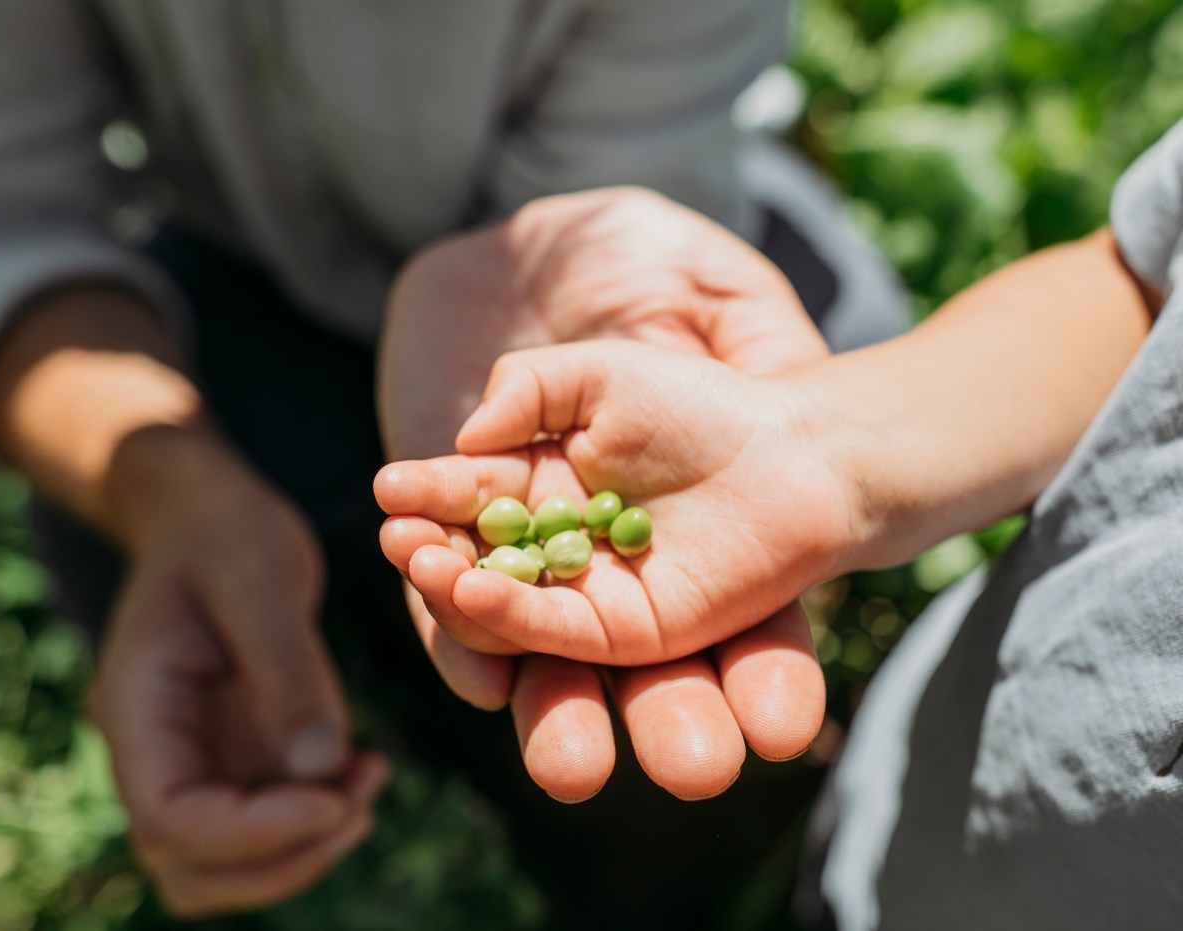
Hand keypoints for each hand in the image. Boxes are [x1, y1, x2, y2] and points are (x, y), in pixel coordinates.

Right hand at [86, 429, 387, 916]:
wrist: (211, 518)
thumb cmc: (226, 532)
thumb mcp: (261, 577)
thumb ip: (288, 671)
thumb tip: (320, 770)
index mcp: (138, 708)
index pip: (171, 817)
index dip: (253, 832)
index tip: (334, 799)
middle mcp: (156, 751)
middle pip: (186, 867)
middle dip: (277, 860)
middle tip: (355, 807)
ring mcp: (194, 762)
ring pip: (224, 866)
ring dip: (301, 851)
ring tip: (367, 786)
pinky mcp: (235, 760)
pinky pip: (267, 827)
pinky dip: (320, 819)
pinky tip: (368, 766)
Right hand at [379, 341, 853, 666]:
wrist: (795, 457)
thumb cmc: (702, 406)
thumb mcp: (602, 372)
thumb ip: (528, 387)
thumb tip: (466, 436)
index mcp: (539, 487)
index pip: (467, 496)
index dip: (426, 493)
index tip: (390, 487)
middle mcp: (552, 547)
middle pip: (471, 557)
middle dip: (429, 550)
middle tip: (397, 537)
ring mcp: (584, 594)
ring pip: (501, 601)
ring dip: (451, 586)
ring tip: (420, 560)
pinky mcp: (622, 634)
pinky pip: (554, 629)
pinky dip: (507, 616)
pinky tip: (470, 590)